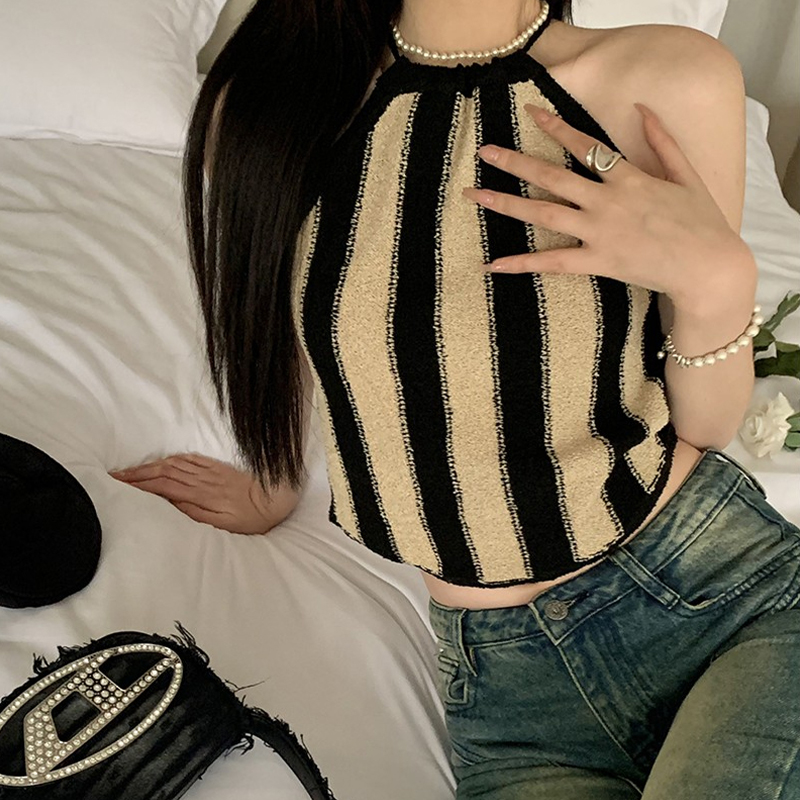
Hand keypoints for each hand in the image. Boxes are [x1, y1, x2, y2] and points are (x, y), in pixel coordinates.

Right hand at [109, 453, 272, 534]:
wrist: (275, 498)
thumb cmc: (250, 519)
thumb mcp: (222, 524)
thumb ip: (194, 513)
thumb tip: (168, 503)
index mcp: (200, 495)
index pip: (161, 486)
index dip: (138, 484)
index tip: (117, 484)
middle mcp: (202, 480)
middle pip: (162, 473)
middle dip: (136, 474)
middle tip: (113, 476)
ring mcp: (209, 472)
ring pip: (173, 465)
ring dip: (149, 466)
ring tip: (129, 470)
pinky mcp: (217, 468)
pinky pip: (190, 460)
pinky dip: (171, 460)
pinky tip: (162, 462)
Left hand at [461, 102, 748, 310]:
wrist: (709, 267)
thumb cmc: (702, 222)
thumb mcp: (686, 174)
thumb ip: (662, 141)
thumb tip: (644, 108)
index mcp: (628, 177)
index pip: (585, 146)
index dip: (556, 127)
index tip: (531, 112)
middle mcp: (606, 201)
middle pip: (552, 176)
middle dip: (515, 162)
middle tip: (485, 152)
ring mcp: (599, 231)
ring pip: (543, 213)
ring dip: (506, 202)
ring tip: (475, 195)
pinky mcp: (597, 261)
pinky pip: (551, 262)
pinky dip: (520, 263)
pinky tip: (492, 264)